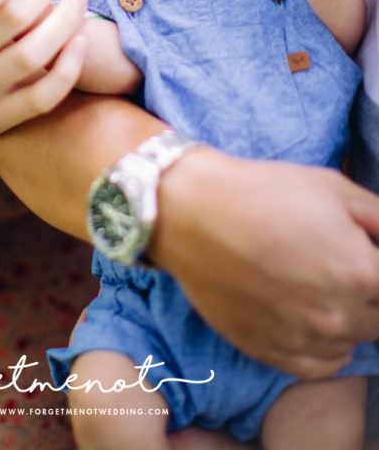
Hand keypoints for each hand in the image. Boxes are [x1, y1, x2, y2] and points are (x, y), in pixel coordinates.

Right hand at [155, 148, 378, 379]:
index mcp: (361, 272)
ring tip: (316, 283)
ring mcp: (303, 338)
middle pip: (378, 318)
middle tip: (338, 262)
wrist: (192, 211)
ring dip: (346, 318)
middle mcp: (337, 315)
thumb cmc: (263, 191)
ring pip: (350, 342)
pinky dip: (324, 346)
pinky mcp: (270, 351)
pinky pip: (318, 365)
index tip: (357, 250)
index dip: (376, 262)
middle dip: (368, 291)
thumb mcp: (333, 187)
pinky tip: (309, 315)